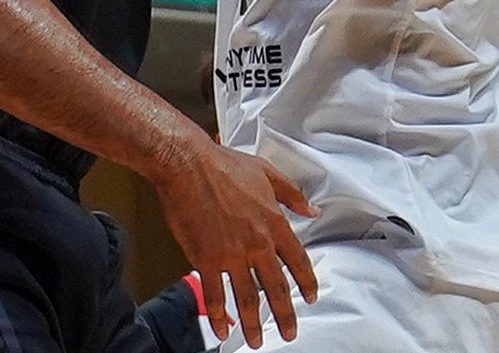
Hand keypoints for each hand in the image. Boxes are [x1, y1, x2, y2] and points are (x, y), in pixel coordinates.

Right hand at [152, 137, 315, 346]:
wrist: (186, 163)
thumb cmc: (220, 163)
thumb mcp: (265, 171)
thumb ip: (292, 194)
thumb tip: (312, 210)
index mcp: (274, 223)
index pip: (298, 262)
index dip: (307, 283)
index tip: (310, 296)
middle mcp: (257, 244)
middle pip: (277, 289)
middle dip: (285, 316)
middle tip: (288, 332)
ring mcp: (232, 255)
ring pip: (248, 300)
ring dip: (254, 324)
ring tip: (256, 340)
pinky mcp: (206, 259)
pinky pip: (215, 295)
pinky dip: (220, 316)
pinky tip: (222, 327)